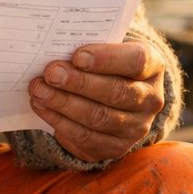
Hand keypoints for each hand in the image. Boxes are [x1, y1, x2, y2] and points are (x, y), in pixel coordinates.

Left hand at [28, 41, 165, 162]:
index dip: (107, 59)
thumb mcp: (108, 47)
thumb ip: (90, 46)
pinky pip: (86, 138)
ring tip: (39, 90)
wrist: (118, 94)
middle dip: (79, 83)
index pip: (137, 61)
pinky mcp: (115, 147)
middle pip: (116, 92)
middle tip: (51, 73)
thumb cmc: (107, 62)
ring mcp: (136, 127)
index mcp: (153, 66)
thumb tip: (54, 46)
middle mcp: (150, 99)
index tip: (77, 56)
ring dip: (64, 103)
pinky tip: (42, 107)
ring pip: (98, 118)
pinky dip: (59, 122)